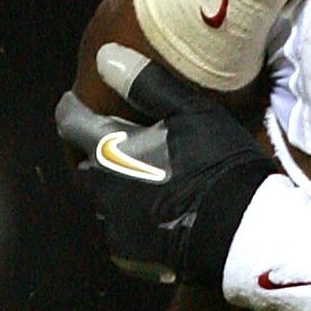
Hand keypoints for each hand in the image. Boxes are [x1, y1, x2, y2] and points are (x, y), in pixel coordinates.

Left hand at [57, 48, 277, 286]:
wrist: (240, 230)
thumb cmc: (216, 163)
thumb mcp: (189, 111)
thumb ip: (144, 83)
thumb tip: (105, 56)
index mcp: (110, 149)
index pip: (70, 122)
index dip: (71, 107)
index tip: (76, 101)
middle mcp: (101, 189)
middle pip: (87, 162)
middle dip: (100, 150)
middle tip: (128, 141)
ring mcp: (112, 225)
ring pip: (102, 197)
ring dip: (115, 186)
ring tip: (147, 179)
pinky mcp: (127, 253)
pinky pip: (118, 228)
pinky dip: (129, 217)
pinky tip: (155, 211)